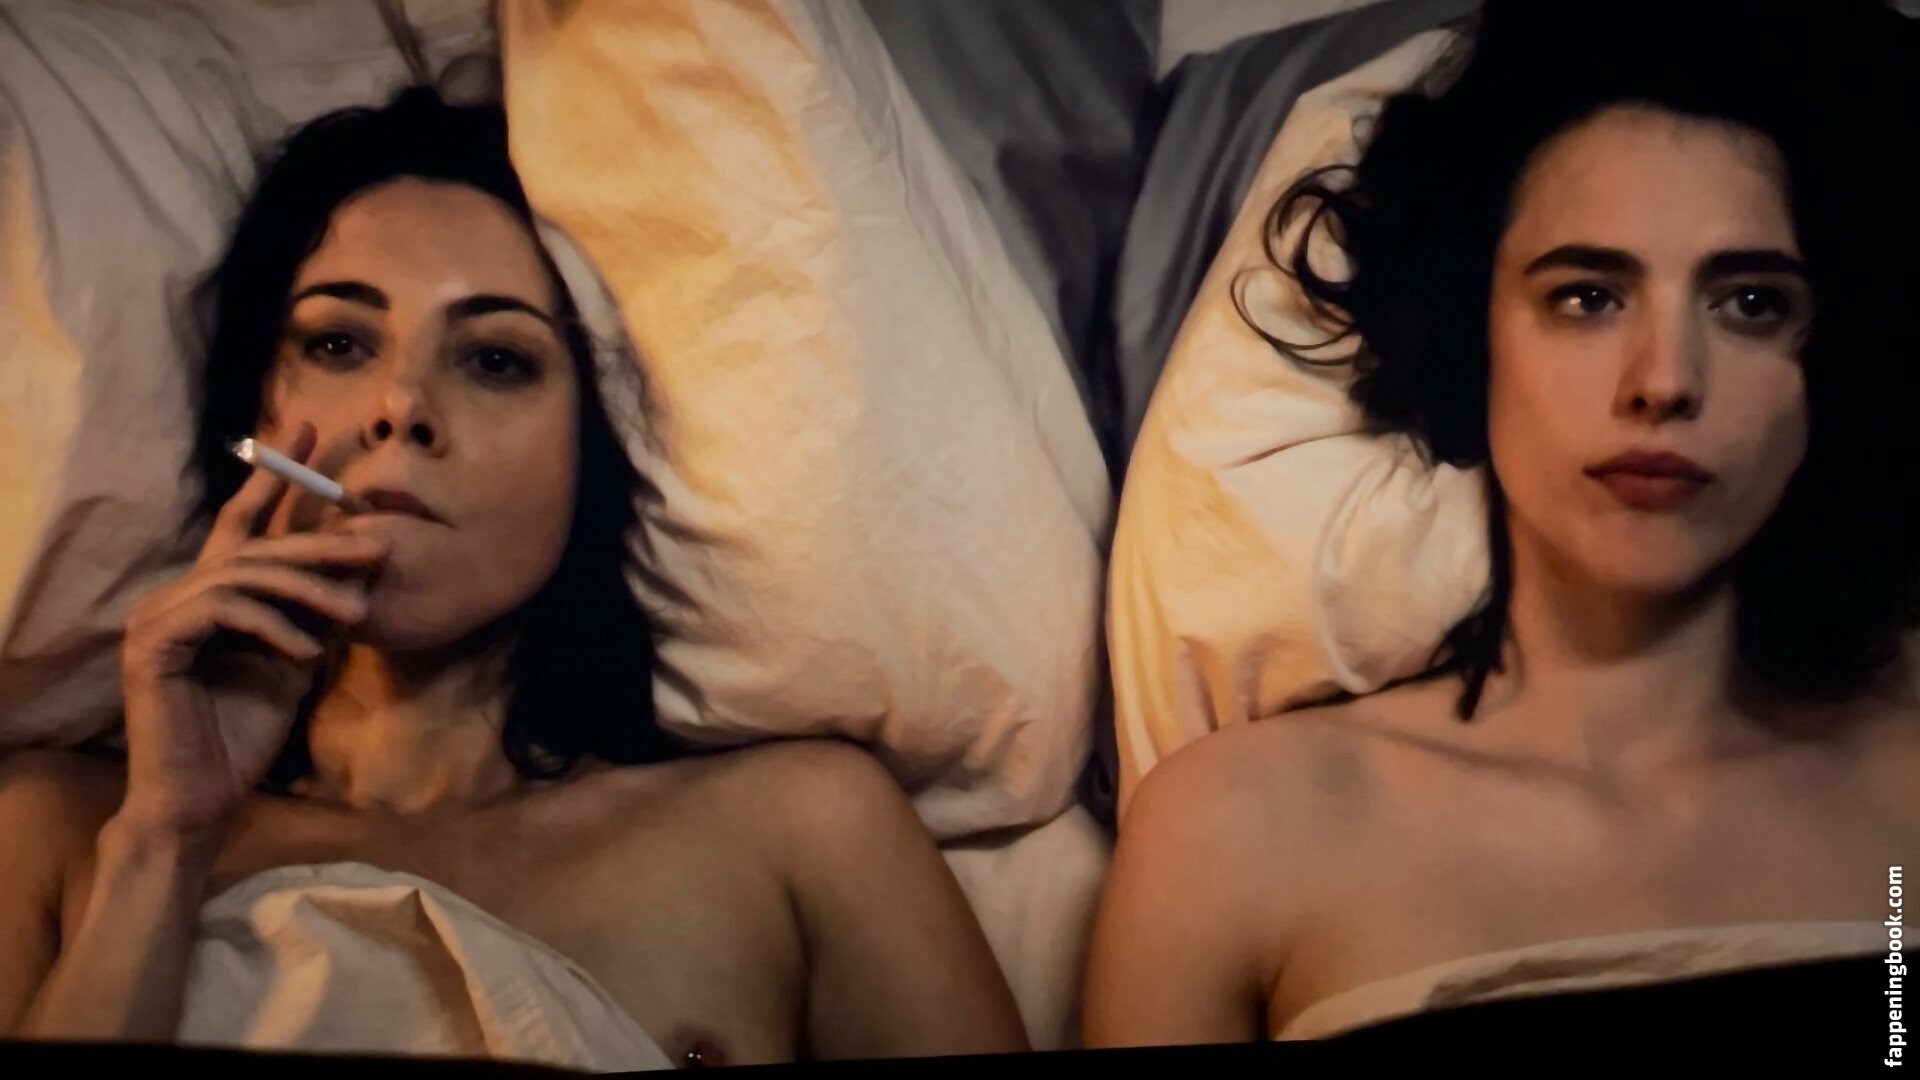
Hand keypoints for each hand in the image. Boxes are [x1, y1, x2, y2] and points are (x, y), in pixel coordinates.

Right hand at [116, 424, 386, 835]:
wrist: (201, 798)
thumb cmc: (244, 733)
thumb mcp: (298, 660)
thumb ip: (318, 614)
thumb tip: (363, 571)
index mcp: (211, 593)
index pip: (246, 521)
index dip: (277, 473)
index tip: (314, 426)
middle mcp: (178, 594)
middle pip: (256, 545)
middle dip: (322, 540)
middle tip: (380, 542)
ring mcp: (158, 616)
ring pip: (245, 575)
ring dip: (309, 591)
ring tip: (356, 612)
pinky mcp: (152, 645)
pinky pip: (224, 613)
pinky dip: (274, 626)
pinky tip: (309, 652)